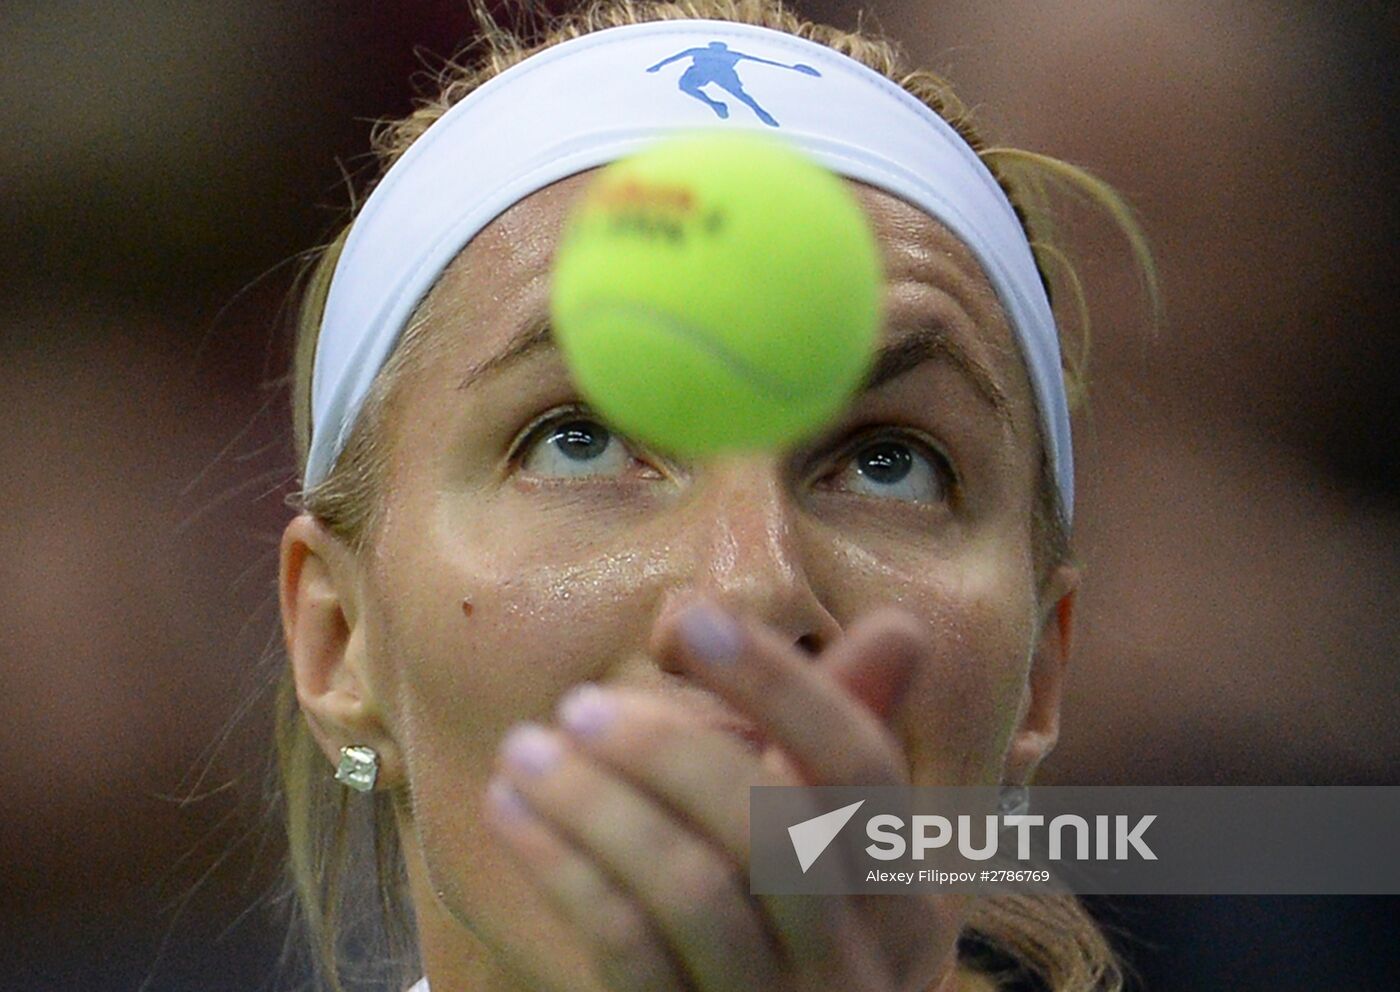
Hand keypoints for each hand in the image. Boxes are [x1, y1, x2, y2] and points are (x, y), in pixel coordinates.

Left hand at [484, 599, 959, 991]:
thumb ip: (847, 738)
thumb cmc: (784, 930)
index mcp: (904, 895)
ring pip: (693, 890)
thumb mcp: (828, 848)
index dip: (780, 684)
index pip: (860, 766)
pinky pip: (627, 947)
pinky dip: (563, 866)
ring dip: (595, 804)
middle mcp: (862, 962)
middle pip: (775, 830)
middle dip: (670, 751)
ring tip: (525, 750)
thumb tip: (901, 627)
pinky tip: (512, 810)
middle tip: (579, 704)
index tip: (691, 618)